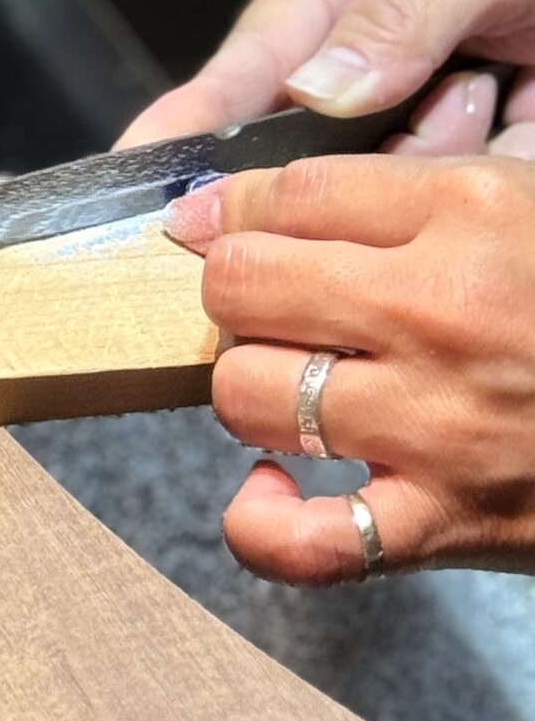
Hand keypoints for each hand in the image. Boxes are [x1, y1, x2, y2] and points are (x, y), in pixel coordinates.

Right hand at [122, 0, 534, 154]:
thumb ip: (402, 10)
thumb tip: (312, 87)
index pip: (241, 66)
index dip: (188, 123)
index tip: (142, 169)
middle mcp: (335, 49)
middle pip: (309, 145)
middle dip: (387, 142)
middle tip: (469, 91)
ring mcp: (384, 103)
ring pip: (380, 179)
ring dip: (448, 145)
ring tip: (500, 84)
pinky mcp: (437, 143)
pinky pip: (436, 191)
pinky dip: (480, 161)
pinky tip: (512, 106)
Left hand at [166, 155, 534, 581]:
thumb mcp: (520, 196)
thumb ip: (402, 180)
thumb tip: (258, 190)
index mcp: (468, 213)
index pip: (289, 191)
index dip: (234, 202)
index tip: (216, 216)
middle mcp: (441, 313)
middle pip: (243, 282)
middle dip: (235, 284)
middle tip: (265, 297)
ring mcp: (438, 426)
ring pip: (247, 393)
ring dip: (247, 385)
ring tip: (291, 377)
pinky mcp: (447, 524)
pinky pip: (304, 540)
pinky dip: (264, 519)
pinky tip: (274, 482)